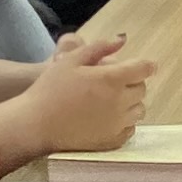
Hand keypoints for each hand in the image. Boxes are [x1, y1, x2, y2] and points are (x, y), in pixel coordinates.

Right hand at [20, 32, 155, 155]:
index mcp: (112, 79)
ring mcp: (117, 123)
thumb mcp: (71, 60)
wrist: (35, 124)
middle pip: (142, 90)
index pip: (144, 69)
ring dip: (131, 103)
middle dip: (133, 83)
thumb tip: (122, 39)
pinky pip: (130, 130)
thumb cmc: (50, 89)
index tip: (144, 66)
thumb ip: (99, 47)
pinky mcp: (111, 141)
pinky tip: (107, 118)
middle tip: (115, 82)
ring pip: (139, 110)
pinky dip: (124, 122)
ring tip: (110, 101)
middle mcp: (120, 102)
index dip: (146, 65)